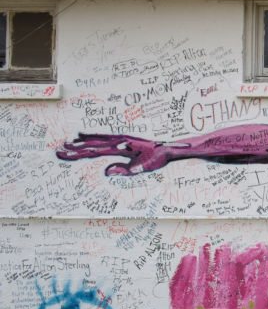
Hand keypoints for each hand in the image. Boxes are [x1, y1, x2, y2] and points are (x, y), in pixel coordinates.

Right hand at [56, 134, 170, 175]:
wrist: (168, 148)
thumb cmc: (157, 158)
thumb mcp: (143, 167)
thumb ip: (126, 170)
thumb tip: (107, 172)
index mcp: (121, 146)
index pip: (95, 151)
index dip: (79, 153)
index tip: (66, 154)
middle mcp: (118, 140)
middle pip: (92, 144)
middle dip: (75, 149)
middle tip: (58, 151)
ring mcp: (120, 139)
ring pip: (96, 140)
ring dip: (81, 142)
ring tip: (66, 143)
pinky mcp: (122, 139)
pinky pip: (103, 138)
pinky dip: (91, 137)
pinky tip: (84, 136)